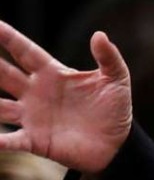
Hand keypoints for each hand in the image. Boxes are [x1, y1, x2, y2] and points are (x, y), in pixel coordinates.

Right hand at [0, 22, 131, 173]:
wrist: (116, 144)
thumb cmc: (115, 108)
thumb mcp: (117, 79)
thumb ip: (108, 57)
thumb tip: (99, 34)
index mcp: (53, 73)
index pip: (25, 52)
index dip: (8, 38)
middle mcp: (35, 93)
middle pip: (3, 74)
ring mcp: (31, 116)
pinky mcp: (34, 140)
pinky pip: (9, 140)